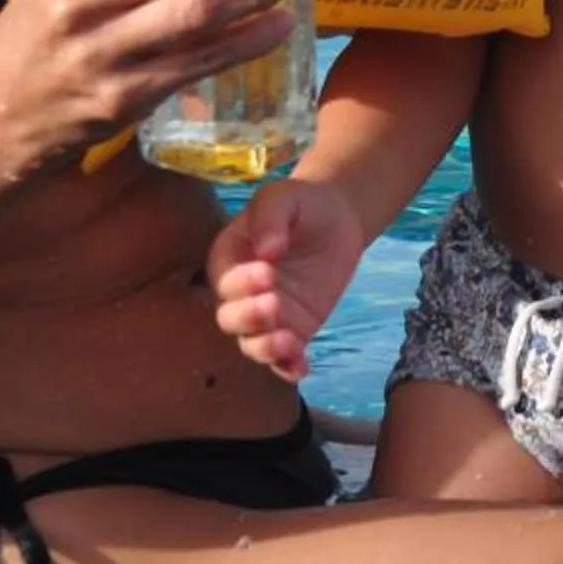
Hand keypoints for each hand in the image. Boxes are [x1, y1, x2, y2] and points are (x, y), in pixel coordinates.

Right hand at [208, 177, 365, 381]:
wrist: (337, 218)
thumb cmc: (300, 203)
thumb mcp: (282, 196)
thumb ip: (269, 216)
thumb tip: (267, 250)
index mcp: (228, 259)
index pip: (224, 280)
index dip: (242, 282)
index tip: (268, 270)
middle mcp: (240, 293)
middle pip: (231, 319)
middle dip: (248, 317)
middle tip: (274, 304)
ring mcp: (267, 316)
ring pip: (253, 344)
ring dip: (266, 348)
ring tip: (288, 341)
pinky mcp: (293, 330)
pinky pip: (284, 358)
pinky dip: (288, 367)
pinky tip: (301, 367)